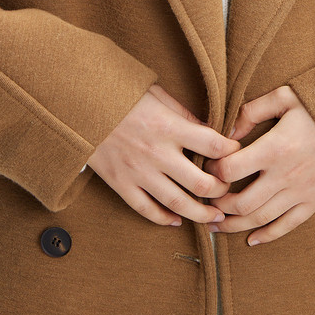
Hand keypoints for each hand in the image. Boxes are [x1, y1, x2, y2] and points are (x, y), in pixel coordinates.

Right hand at [86, 83, 241, 227]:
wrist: (78, 106)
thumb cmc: (120, 96)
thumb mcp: (157, 94)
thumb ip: (185, 114)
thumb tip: (212, 130)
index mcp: (168, 126)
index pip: (213, 145)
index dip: (231, 152)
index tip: (237, 153)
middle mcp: (157, 153)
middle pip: (201, 183)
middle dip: (221, 190)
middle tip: (228, 189)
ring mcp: (138, 172)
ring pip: (178, 203)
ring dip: (201, 214)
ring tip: (214, 216)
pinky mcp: (121, 184)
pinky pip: (147, 210)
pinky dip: (165, 219)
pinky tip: (178, 220)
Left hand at [203, 84, 314, 245]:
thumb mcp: (285, 97)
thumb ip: (252, 111)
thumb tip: (227, 132)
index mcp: (275, 148)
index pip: (232, 169)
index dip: (214, 172)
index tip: (208, 170)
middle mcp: (285, 175)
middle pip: (242, 203)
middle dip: (219, 206)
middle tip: (207, 203)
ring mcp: (300, 192)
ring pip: (260, 219)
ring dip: (235, 225)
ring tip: (217, 225)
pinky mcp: (314, 202)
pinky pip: (287, 226)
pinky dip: (267, 236)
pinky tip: (251, 240)